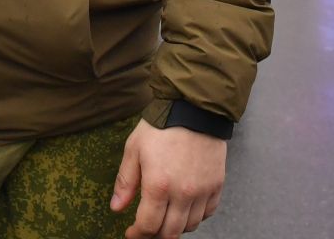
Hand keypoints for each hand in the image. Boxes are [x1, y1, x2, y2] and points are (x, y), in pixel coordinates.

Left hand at [110, 121, 226, 238]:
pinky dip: (196, 216)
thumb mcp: (134, 149)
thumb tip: (116, 208)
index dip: (138, 234)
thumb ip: (126, 182)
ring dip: (176, 227)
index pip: (148, 225)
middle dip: (156, 235)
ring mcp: (202, 191)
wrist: (194, 108)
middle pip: (170, 232)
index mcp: (158, 185)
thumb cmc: (161, 126)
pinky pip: (208, 212)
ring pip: (191, 225)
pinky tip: (186, 208)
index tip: (132, 234)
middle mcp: (183, 193)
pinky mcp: (217, 184)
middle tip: (148, 229)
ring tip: (166, 217)